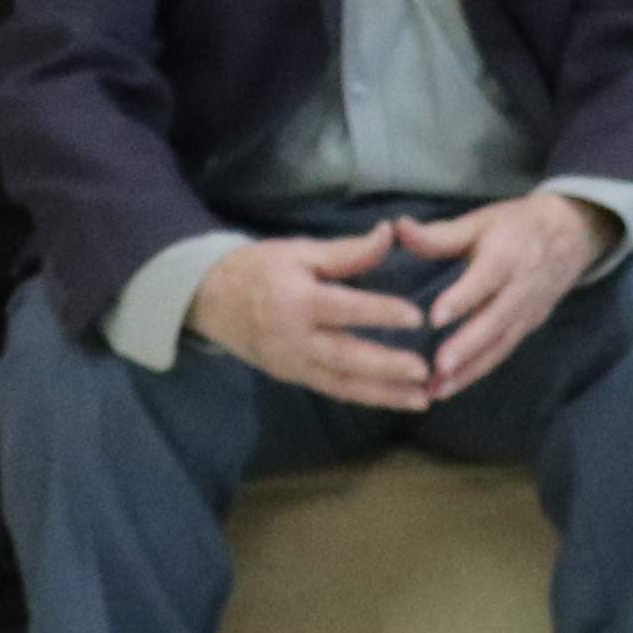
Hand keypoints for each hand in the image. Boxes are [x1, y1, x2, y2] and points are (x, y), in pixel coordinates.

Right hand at [191, 226, 441, 410]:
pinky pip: (331, 389)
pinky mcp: (290, 375)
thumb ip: (346, 251)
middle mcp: (292, 338)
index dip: (381, 312)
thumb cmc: (259, 268)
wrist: (208, 299)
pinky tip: (394, 400)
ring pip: (340, 383)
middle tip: (425, 371)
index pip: (344, 309)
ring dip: (382, 394)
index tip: (418, 317)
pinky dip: (363, 397)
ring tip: (421, 399)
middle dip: (385, 367)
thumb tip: (389, 233)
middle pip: (344, 356)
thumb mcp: (299, 251)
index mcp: (295, 300)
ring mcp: (290, 362)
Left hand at [389, 189, 621, 394]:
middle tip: (439, 367)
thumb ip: (439, 234)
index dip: (463, 298)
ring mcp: (528, 310)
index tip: (436, 318)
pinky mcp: (528, 326)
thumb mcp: (480, 222)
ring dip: (470, 369)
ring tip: (437, 390)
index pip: (487, 278)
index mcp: (509, 254)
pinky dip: (477, 371)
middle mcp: (523, 286)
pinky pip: (503, 351)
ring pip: (501, 344)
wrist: (571, 236)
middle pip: (497, 320)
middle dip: (469, 346)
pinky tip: (449, 387)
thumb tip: (398, 227)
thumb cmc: (515, 227)